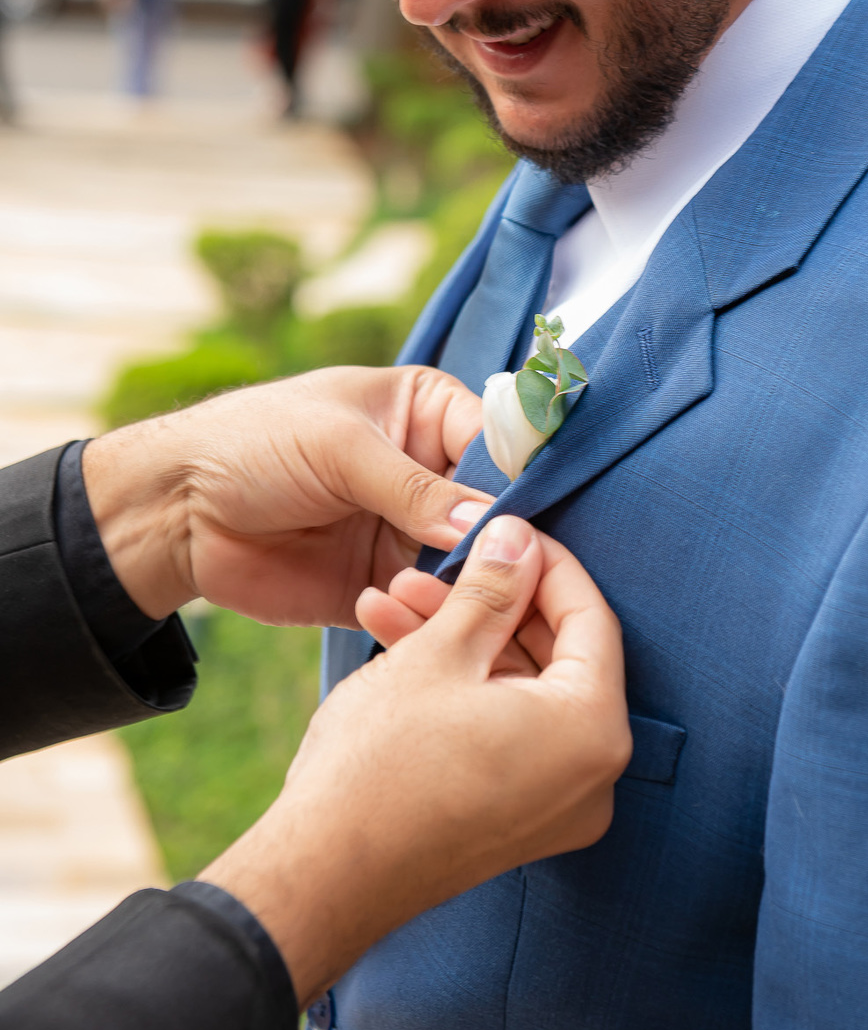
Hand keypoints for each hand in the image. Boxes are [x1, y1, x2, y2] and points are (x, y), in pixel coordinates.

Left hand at [82, 366, 492, 622]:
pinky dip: (422, 615)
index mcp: (427, 414)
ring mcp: (407, 534)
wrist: (176, 511)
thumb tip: (489, 527)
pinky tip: (395, 609)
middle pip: (493, 512)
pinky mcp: (382, 587)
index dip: (518, 479)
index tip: (531, 518)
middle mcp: (428, 474)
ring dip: (457, 583)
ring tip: (430, 589)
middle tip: (500, 567)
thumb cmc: (254, 443)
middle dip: (497, 542)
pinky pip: (423, 608)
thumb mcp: (340, 448)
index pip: (499, 443)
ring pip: (466, 566)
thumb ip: (415, 488)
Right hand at [201, 516, 631, 1006]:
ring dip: (461, 640)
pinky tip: (394, 642)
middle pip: (553, 655)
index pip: (590, 619)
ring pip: (518, 691)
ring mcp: (552, 805)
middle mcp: (590, 776)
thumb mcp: (441, 652)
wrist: (320, 878)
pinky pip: (502, 732)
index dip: (546, 564)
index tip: (507, 531)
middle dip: (489, 603)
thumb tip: (519, 537)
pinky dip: (461, 689)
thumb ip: (493, 588)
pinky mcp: (512, 820)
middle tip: (438, 566)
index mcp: (592, 731)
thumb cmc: (382, 765)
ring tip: (393, 597)